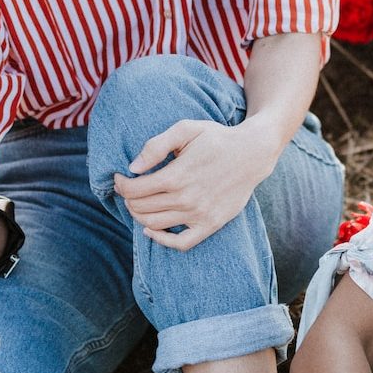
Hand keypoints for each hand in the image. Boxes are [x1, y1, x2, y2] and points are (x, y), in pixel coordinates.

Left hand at [112, 120, 277, 250]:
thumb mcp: (186, 129)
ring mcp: (199, 214)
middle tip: (128, 189)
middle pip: (140, 208)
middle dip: (127, 198)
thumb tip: (133, 168)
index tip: (120, 178)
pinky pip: (180, 243)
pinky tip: (152, 230)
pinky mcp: (210, 224)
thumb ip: (156, 145)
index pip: (134, 190)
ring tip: (139, 203)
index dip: (120, 184)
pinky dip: (161, 240)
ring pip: (154, 225)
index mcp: (176, 175)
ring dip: (139, 215)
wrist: (252, 154)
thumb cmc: (216, 138)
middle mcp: (186, 199)